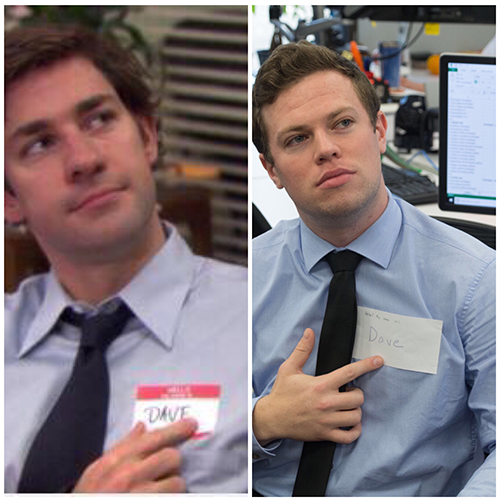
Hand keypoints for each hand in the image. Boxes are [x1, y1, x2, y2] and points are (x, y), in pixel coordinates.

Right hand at [73, 419, 196, 492]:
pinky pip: (174, 498)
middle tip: (167, 470)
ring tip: (161, 491)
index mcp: (118, 460)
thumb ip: (123, 446)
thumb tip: (142, 426)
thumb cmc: (89, 496)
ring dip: (174, 487)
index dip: (177, 429)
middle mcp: (131, 475)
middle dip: (174, 463)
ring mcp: (142, 495)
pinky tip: (162, 496)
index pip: (155, 437)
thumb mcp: (97, 469)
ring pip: (177, 482)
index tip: (192, 424)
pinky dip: (172, 498)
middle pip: (172, 456)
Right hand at [253, 328, 382, 445]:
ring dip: (355, 410)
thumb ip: (302, 350)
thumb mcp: (289, 368)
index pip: (349, 372)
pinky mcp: (325, 434)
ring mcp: (327, 421)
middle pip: (358, 397)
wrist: (272, 417)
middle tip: (348, 392)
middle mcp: (326, 403)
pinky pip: (349, 437)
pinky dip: (354, 431)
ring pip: (356, 416)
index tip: (378, 360)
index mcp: (320, 385)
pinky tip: (350, 424)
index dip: (367, 365)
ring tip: (346, 406)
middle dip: (357, 393)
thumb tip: (309, 332)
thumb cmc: (282, 392)